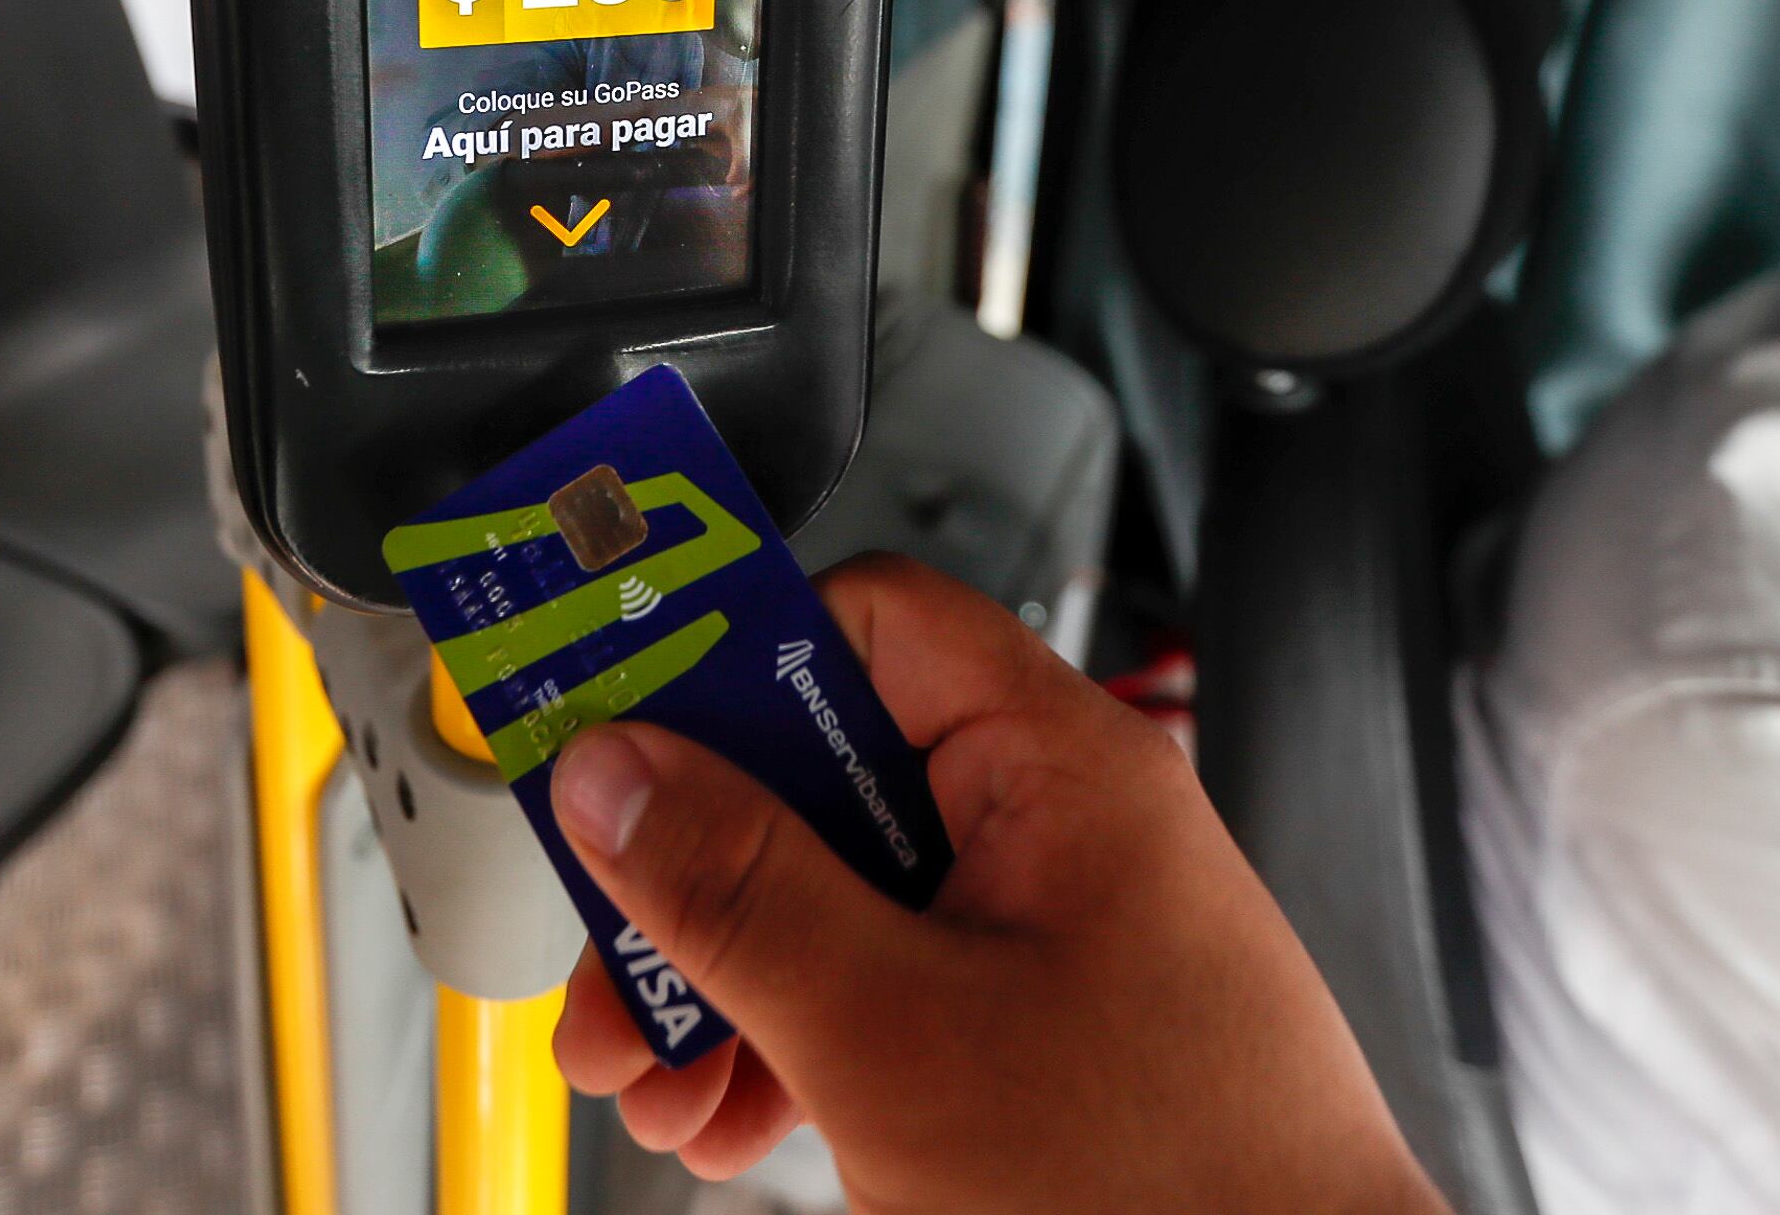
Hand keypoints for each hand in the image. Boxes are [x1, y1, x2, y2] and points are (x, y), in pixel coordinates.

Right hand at [547, 553, 1446, 1214]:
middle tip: (605, 968)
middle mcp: (1057, 821)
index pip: (865, 621)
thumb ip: (742, 891)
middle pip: (825, 775)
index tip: (609, 724)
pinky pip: (887, 984)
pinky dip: (796, 1041)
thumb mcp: (893, 1033)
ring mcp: (1049, 924)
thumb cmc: (1174, 1189)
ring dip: (726, 982)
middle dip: (692, 877)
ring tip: (652, 1084)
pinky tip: (732, 1121)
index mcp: (1054, 762)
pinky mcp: (1040, 1019)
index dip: (725, 656)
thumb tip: (620, 773)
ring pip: (840, 897)